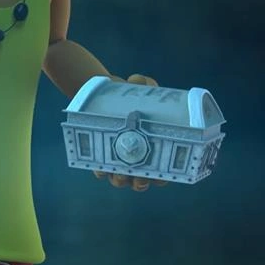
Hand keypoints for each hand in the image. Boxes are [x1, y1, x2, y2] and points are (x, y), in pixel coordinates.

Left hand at [94, 74, 166, 191]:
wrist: (107, 95)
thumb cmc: (133, 96)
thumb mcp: (141, 88)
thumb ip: (144, 83)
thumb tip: (138, 81)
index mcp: (154, 149)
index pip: (162, 173)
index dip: (162, 179)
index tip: (160, 177)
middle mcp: (138, 160)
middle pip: (142, 182)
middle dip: (140, 183)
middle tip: (139, 177)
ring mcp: (120, 161)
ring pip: (121, 180)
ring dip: (121, 180)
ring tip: (120, 173)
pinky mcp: (102, 157)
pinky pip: (102, 171)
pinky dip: (102, 171)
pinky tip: (103, 167)